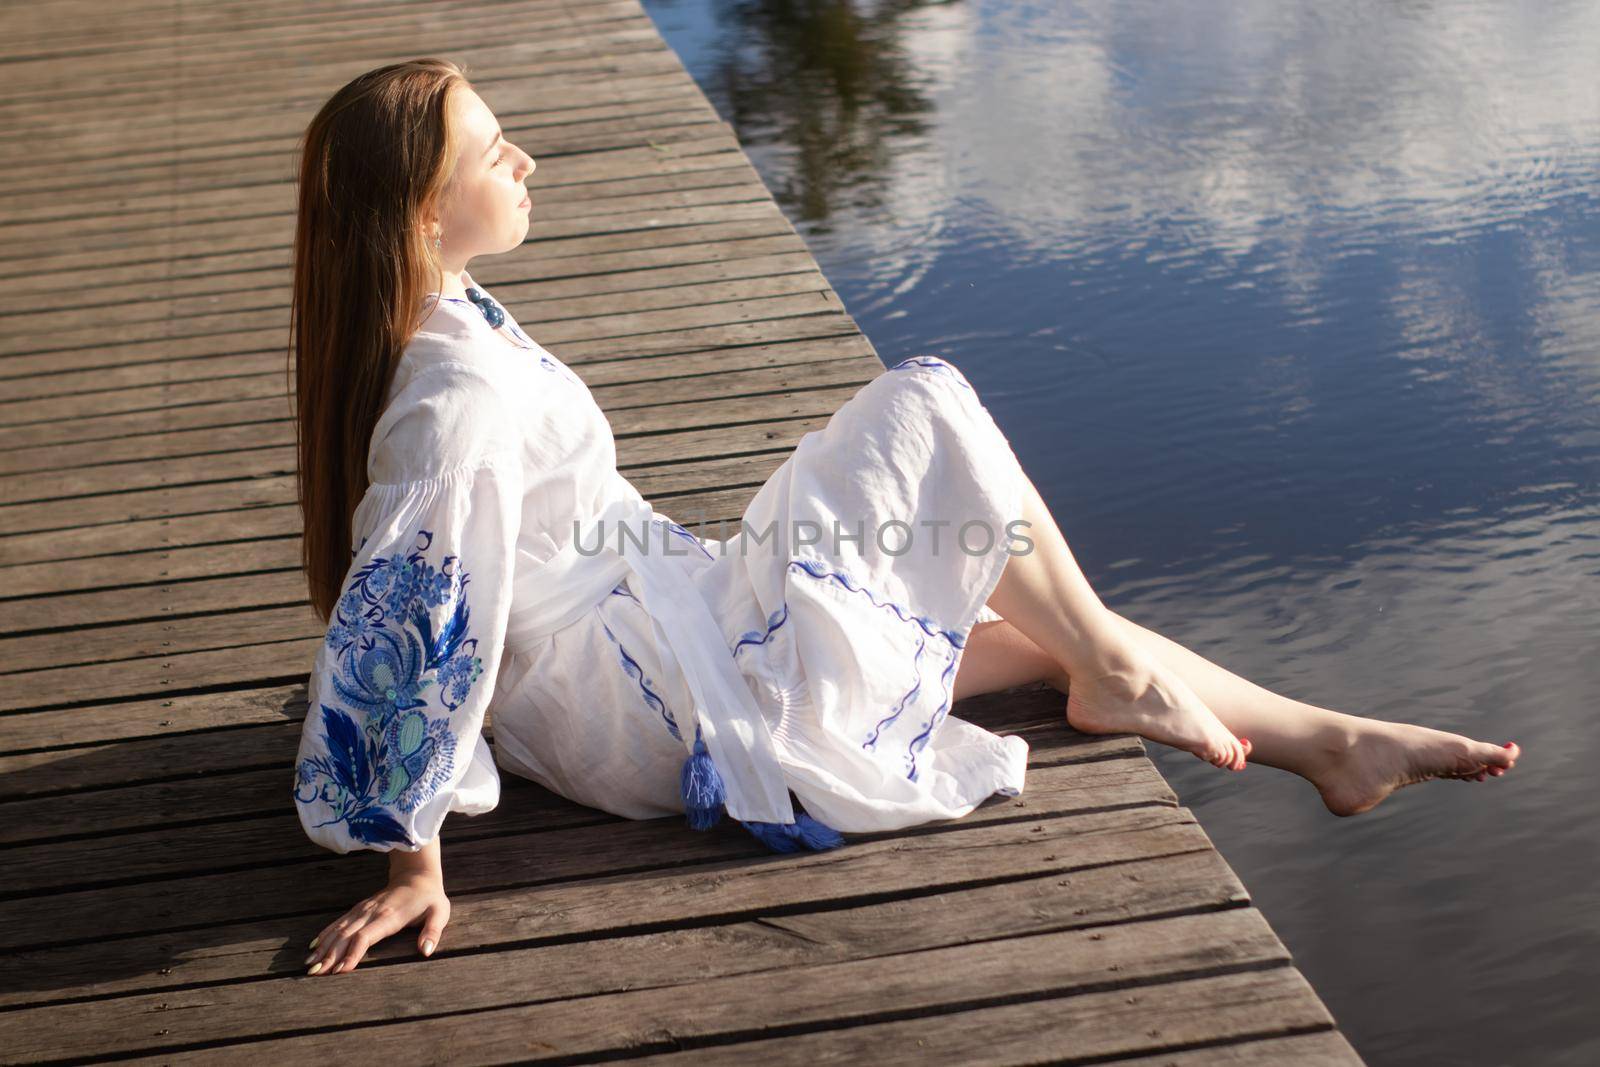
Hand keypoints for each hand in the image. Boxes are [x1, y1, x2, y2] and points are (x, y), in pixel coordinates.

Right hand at [304, 872, 449, 975]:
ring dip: (324, 947)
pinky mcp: (360, 908)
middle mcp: (372, 912)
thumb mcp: (439, 912)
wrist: (417, 874)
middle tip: (314, 973)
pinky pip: (340, 922)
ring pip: (339, 929)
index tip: (339, 971)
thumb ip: (433, 932)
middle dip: (330, 955)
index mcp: (390, 916)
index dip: (352, 953)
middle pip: (347, 935)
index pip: (366, 936)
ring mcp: (363, 909)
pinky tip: (314, 946)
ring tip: (309, 964)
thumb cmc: (430, 898)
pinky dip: (326, 934)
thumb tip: (425, 951)